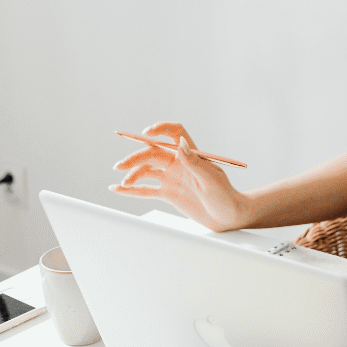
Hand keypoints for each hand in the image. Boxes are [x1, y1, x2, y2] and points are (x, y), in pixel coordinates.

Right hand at [110, 122, 249, 232]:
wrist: (228, 217)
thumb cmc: (225, 195)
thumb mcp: (211, 179)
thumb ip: (193, 162)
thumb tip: (179, 143)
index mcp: (191, 155)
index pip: (174, 133)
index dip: (160, 129)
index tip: (146, 133)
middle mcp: (179, 163)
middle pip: (153, 154)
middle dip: (135, 158)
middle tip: (120, 166)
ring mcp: (172, 178)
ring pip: (147, 171)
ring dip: (132, 174)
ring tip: (122, 183)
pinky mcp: (168, 193)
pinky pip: (147, 190)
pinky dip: (132, 190)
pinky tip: (118, 189)